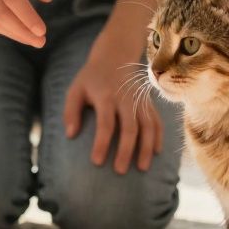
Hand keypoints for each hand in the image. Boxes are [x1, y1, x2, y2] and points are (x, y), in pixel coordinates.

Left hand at [63, 28, 163, 173]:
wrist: (114, 57)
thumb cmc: (91, 79)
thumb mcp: (75, 90)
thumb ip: (71, 111)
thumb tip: (70, 135)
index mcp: (106, 96)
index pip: (105, 123)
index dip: (101, 143)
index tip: (96, 162)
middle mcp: (126, 99)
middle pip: (129, 128)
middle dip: (125, 151)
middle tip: (119, 171)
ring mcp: (140, 101)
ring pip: (148, 126)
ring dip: (146, 148)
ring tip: (141, 168)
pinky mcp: (148, 102)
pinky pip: (157, 121)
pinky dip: (158, 137)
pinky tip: (156, 153)